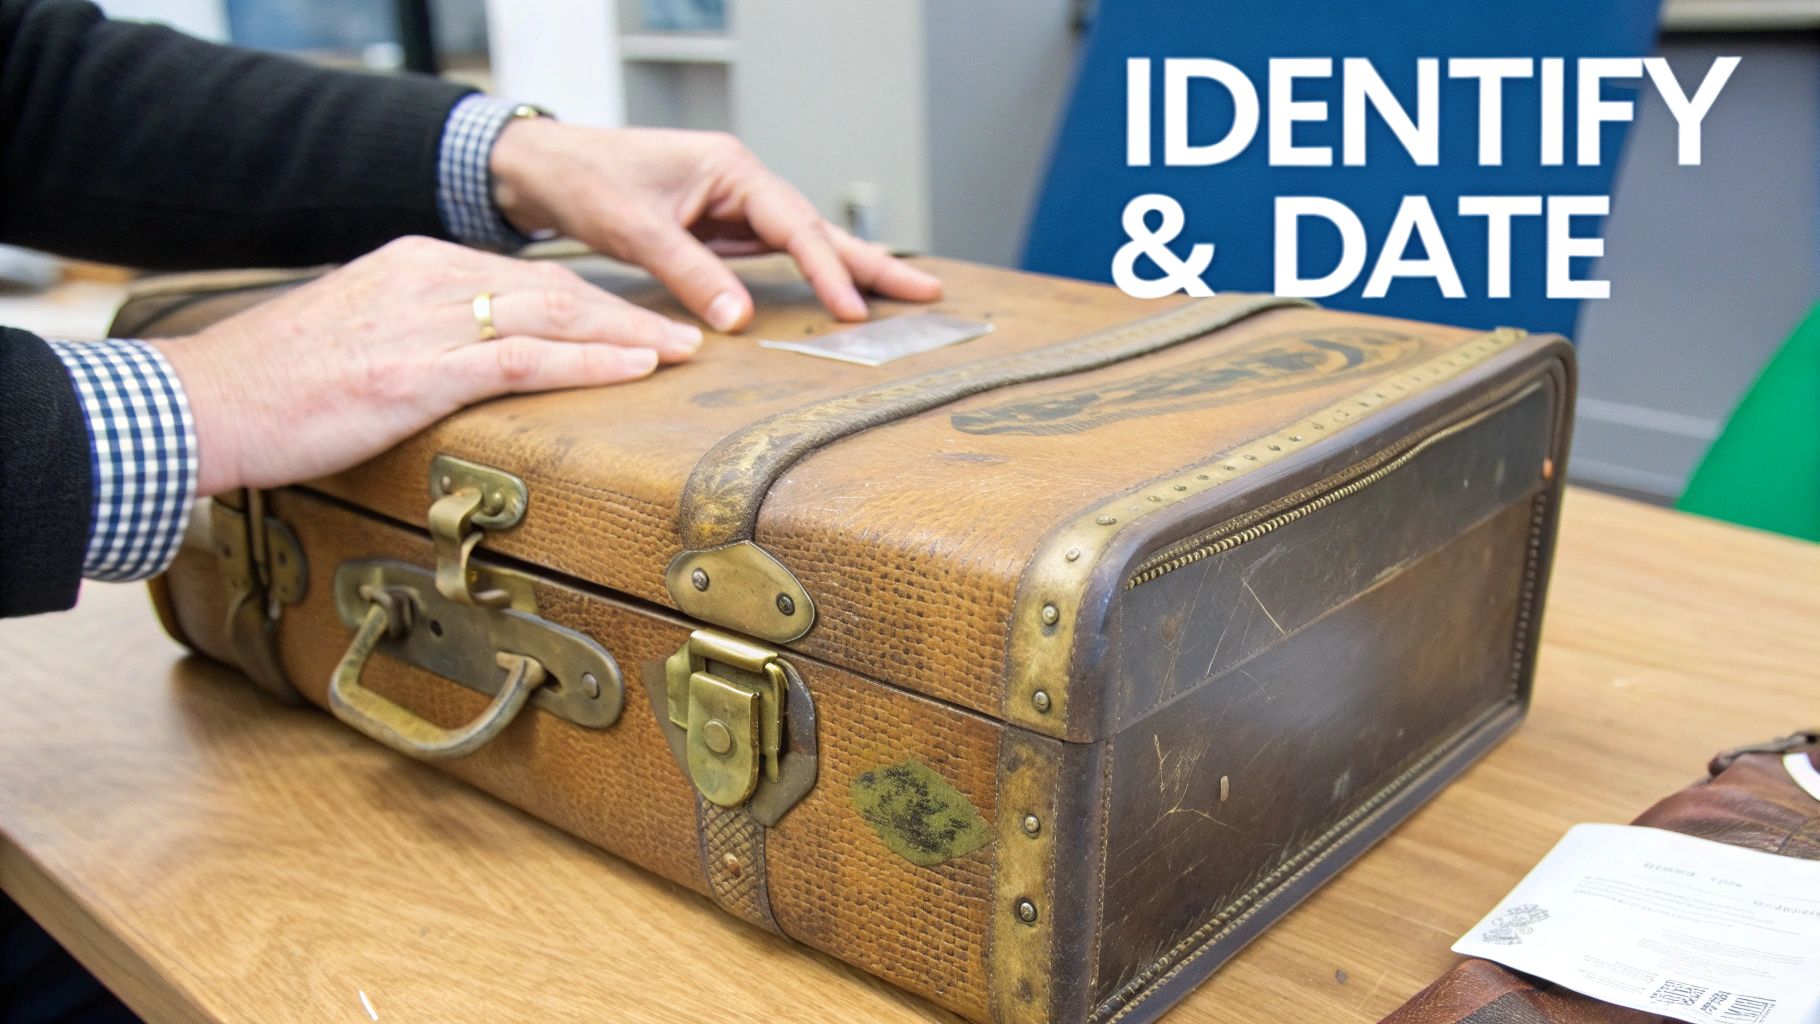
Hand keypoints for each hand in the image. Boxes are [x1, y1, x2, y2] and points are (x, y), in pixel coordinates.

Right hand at [155, 236, 704, 495]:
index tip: (634, 321)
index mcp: (413, 265)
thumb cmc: (271, 387)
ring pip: (553, 317)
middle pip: (554, 291)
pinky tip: (631, 369)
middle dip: (626, 314)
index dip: (591, 303)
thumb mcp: (357, 339)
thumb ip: (417, 337)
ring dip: (627, 335)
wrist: (203, 404)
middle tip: (682, 335)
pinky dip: (589, 362)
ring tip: (679, 353)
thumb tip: (465, 367)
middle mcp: (427, 279)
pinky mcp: (419, 370)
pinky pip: (526, 358)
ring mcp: (425, 321)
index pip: (525, 280)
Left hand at [488, 121, 942, 331]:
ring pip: (803, 243)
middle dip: (873, 264)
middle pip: (819, 229)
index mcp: (732, 169)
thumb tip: (739, 321)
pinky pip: (774, 256)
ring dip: (848, 272)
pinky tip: (836, 296)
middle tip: (928, 293)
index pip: (795, 225)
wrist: (546, 167)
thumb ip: (691, 273)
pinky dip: (808, 276)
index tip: (854, 310)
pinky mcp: (720, 229)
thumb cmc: (586, 180)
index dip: (828, 270)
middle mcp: (742, 184)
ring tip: (899, 298)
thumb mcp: (636, 229)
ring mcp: (734, 207)